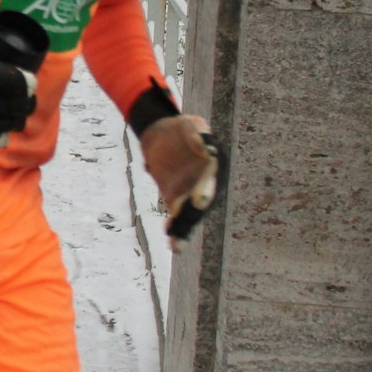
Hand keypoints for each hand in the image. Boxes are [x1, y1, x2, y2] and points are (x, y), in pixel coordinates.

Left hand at [139, 115, 226, 241]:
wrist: (162, 134)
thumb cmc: (182, 129)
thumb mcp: (191, 124)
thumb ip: (199, 134)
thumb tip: (207, 148)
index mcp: (210, 168)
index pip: (208, 183)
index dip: (204, 192)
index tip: (198, 200)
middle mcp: (202, 184)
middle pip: (199, 204)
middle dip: (193, 215)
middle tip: (183, 226)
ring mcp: (188, 193)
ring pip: (189, 215)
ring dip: (184, 228)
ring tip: (177, 243)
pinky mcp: (173, 197)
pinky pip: (177, 217)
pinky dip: (177, 230)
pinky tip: (175, 246)